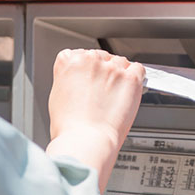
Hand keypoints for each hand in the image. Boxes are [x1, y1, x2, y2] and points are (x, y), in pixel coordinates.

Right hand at [46, 49, 144, 191]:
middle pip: (101, 56)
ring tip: (115, 94)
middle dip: (102, 71)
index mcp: (69, 61)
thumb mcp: (57, 96)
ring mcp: (112, 68)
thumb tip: (77, 80)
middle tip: (101, 91)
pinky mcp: (130, 78)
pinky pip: (138, 69)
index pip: (79, 53)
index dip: (85, 69)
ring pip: (120, 62)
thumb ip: (68, 79)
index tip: (88, 79)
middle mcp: (90, 60)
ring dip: (119, 74)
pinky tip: (129, 90)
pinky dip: (136, 77)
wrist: (85, 140)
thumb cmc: (69, 126)